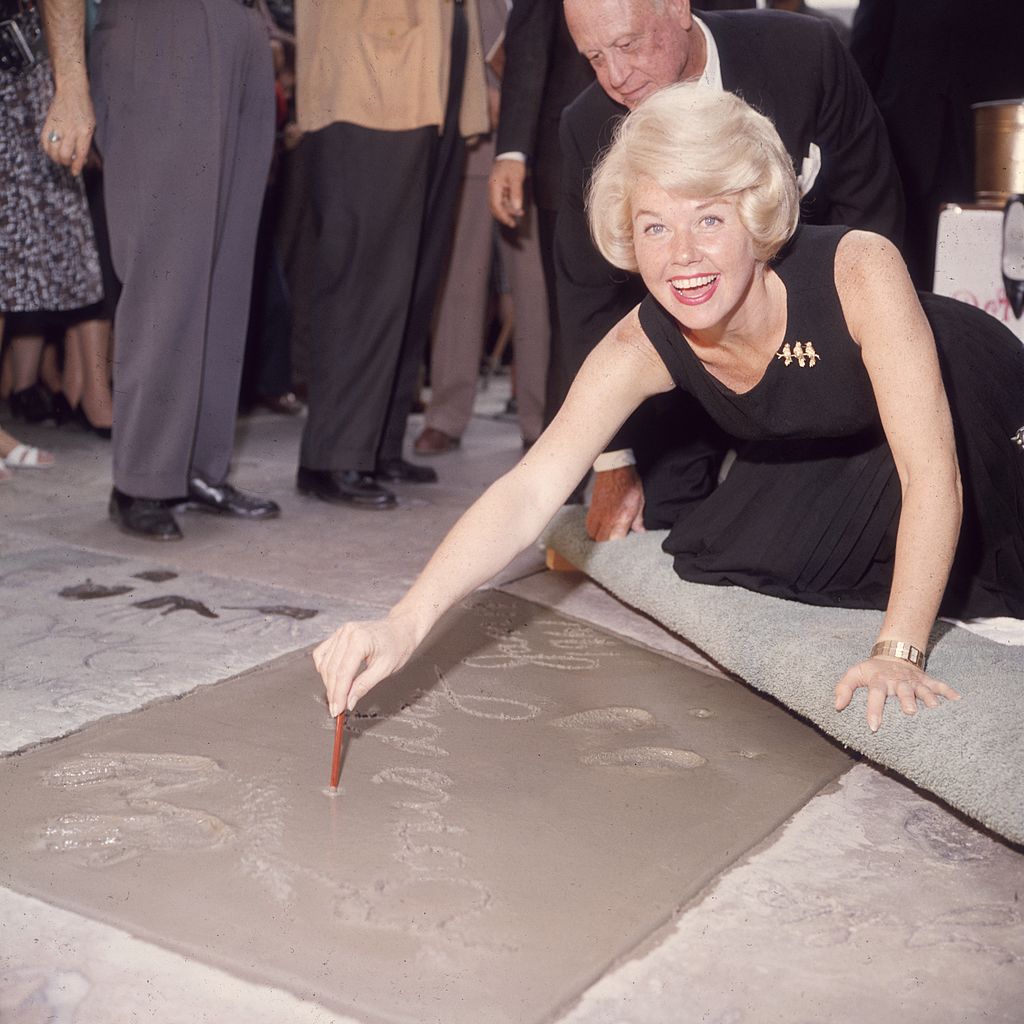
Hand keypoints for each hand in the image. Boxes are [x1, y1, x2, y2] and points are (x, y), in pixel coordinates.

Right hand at [40, 81, 94, 176]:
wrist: (71, 90)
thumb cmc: (85, 109)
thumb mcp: (90, 126)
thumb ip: (86, 141)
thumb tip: (82, 159)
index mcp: (85, 131)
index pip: (80, 154)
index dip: (77, 166)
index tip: (74, 172)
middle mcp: (71, 130)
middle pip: (65, 154)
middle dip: (66, 163)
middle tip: (67, 163)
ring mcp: (59, 126)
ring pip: (54, 150)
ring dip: (56, 158)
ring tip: (59, 158)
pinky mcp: (49, 121)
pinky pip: (44, 140)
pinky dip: (47, 149)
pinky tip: (51, 150)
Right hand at [313, 615, 419, 716]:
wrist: (401, 629)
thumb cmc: (398, 646)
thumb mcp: (385, 669)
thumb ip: (364, 686)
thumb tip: (349, 702)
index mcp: (360, 640)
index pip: (343, 673)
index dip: (338, 694)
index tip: (337, 710)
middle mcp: (347, 633)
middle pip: (331, 669)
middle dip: (333, 692)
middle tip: (336, 709)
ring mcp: (341, 632)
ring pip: (325, 663)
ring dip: (328, 682)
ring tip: (336, 697)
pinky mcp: (338, 634)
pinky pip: (322, 653)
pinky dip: (324, 668)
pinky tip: (331, 678)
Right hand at [488, 158, 526, 227]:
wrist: (511, 153)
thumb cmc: (512, 163)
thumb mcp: (516, 178)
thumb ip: (516, 193)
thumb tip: (517, 207)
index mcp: (494, 187)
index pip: (496, 206)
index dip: (503, 216)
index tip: (510, 222)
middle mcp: (493, 189)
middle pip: (496, 208)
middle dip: (504, 216)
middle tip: (513, 223)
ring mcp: (496, 189)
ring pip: (500, 204)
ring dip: (508, 211)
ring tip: (520, 213)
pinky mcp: (501, 188)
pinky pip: (503, 200)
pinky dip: (509, 205)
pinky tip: (517, 207)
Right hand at [585, 466, 645, 540]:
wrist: (615, 468)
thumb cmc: (629, 483)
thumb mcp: (639, 502)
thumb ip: (638, 520)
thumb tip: (640, 531)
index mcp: (620, 518)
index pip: (615, 541)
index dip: (618, 545)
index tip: (623, 543)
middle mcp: (606, 519)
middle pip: (600, 540)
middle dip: (606, 543)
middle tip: (614, 540)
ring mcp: (597, 514)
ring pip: (592, 534)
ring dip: (598, 536)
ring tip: (606, 535)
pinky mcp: (592, 508)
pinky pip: (588, 524)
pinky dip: (592, 528)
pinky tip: (599, 526)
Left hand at [834, 656, 960, 732]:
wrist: (892, 653)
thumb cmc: (872, 670)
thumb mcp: (854, 674)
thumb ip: (843, 688)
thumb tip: (837, 706)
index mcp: (879, 680)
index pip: (875, 694)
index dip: (873, 709)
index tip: (874, 726)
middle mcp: (897, 680)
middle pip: (902, 690)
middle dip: (907, 700)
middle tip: (910, 712)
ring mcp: (913, 680)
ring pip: (922, 689)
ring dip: (929, 698)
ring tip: (936, 709)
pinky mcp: (925, 680)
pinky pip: (939, 685)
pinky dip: (948, 691)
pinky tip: (958, 700)